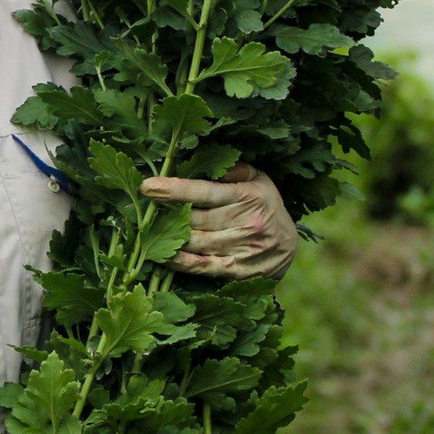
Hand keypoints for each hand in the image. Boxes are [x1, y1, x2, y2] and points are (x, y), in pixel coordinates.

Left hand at [138, 162, 297, 280]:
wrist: (290, 248)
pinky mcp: (235, 270)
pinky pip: (201, 266)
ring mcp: (239, 249)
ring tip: (147, 228)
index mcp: (247, 197)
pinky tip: (161, 254)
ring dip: (168, 235)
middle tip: (143, 208)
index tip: (148, 186)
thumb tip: (204, 162)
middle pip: (194, 219)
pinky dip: (179, 261)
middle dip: (165, 213)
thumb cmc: (266, 206)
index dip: (175, 190)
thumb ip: (234, 170)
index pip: (205, 192)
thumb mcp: (259, 180)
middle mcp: (244, 224)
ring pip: (194, 242)